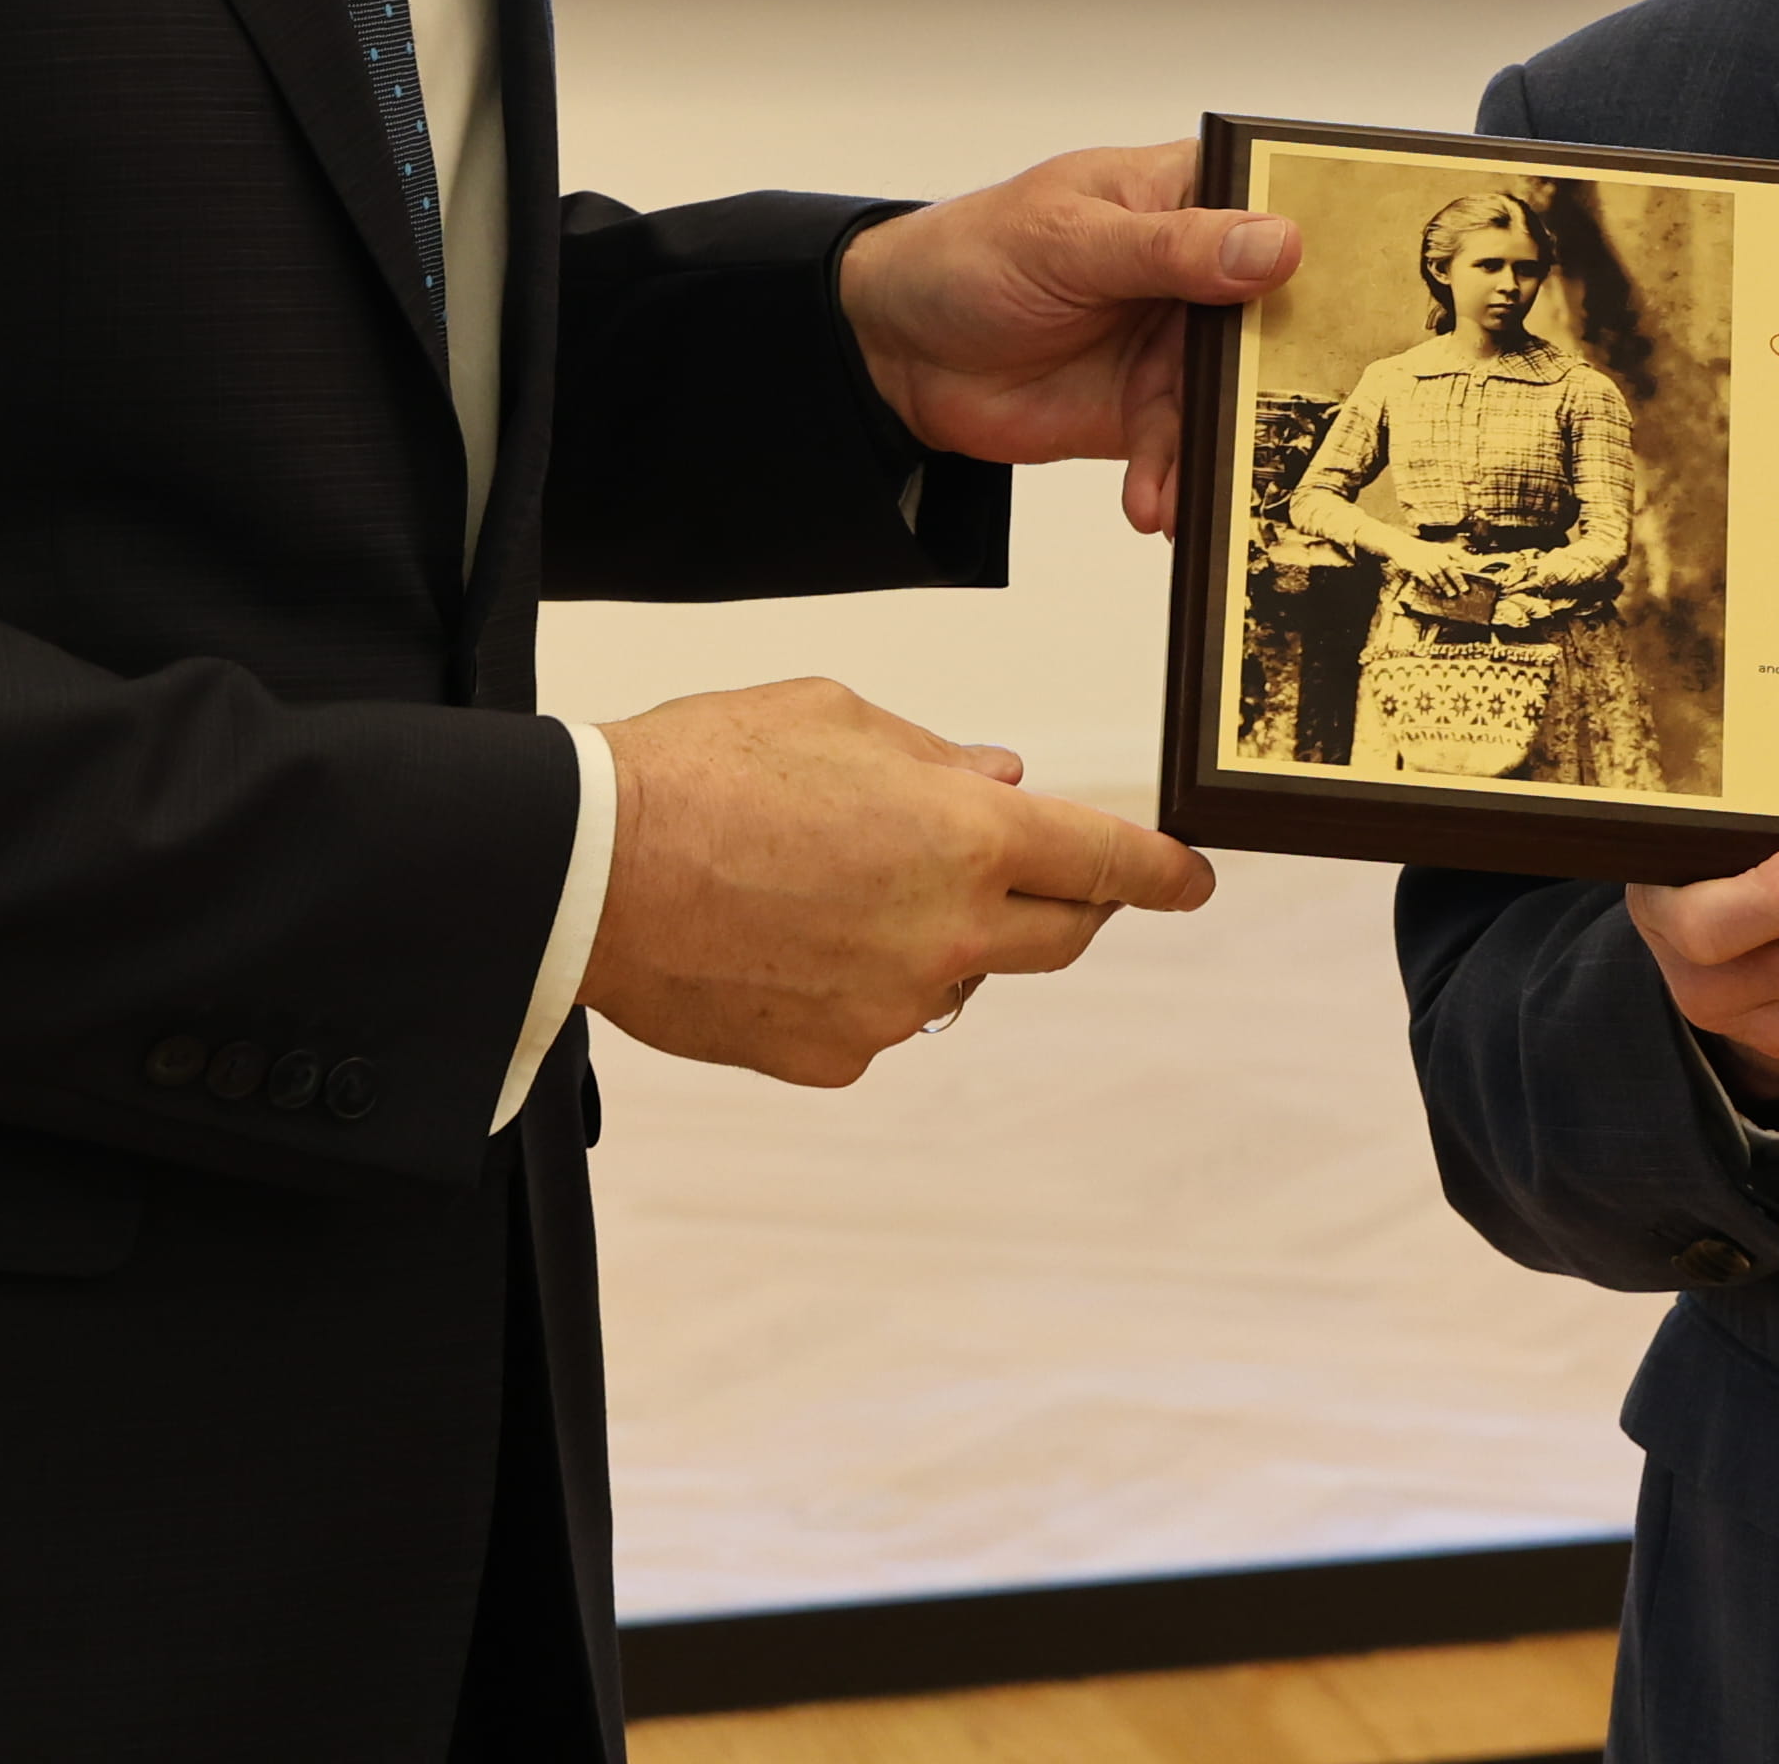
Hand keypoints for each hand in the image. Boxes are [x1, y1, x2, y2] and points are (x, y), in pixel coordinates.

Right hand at [584, 680, 1215, 1086]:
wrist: (586, 868)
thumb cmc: (703, 770)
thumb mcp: (835, 718)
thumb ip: (932, 758)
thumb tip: (998, 780)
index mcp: (964, 838)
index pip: (1104, 863)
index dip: (1160, 871)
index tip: (1192, 879)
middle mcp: (946, 936)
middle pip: (1059, 939)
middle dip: (1066, 906)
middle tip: (1041, 878)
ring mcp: (889, 1010)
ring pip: (958, 979)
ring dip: (943, 939)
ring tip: (844, 886)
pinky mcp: (829, 1061)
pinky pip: (878, 1023)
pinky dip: (862, 984)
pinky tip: (791, 938)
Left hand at [836, 145, 1301, 533]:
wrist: (896, 349)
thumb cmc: (972, 256)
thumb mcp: (1070, 240)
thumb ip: (1171, 249)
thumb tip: (1275, 244)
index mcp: (1187, 197)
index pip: (1280, 205)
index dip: (1328, 244)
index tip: (1372, 292)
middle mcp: (1198, 271)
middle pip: (1278, 317)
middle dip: (1292, 372)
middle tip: (1304, 419)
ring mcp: (1175, 346)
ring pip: (1235, 397)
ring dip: (1226, 446)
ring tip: (1207, 490)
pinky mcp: (1146, 413)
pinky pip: (1183, 451)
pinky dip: (1174, 483)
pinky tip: (1156, 507)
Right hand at [1393, 533, 1488, 591]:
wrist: (1401, 545)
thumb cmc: (1422, 550)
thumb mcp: (1436, 549)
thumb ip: (1449, 558)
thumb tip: (1464, 570)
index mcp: (1442, 548)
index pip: (1457, 553)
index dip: (1467, 561)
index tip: (1476, 570)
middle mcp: (1435, 554)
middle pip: (1448, 566)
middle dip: (1457, 578)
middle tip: (1464, 589)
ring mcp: (1425, 560)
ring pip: (1437, 574)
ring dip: (1445, 585)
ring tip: (1452, 593)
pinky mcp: (1416, 567)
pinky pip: (1425, 577)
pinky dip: (1432, 585)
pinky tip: (1438, 591)